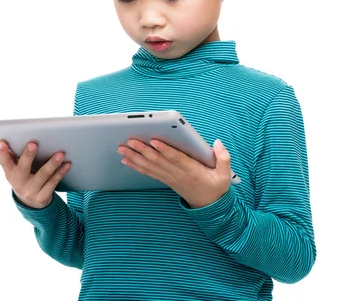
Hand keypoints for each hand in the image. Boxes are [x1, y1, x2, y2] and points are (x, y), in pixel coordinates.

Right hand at [0, 140, 70, 208]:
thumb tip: (17, 138)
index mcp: (10, 173)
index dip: (2, 152)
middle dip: (28, 155)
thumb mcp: (16, 170)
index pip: (4, 162)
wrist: (31, 203)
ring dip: (52, 164)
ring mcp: (30, 191)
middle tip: (33, 143)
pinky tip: (67, 164)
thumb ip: (15, 157)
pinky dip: (60, 173)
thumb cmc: (24, 178)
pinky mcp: (42, 197)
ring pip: (42, 175)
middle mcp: (18, 183)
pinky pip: (53, 183)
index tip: (2, 142)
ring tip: (60, 154)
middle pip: (23, 168)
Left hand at [117, 138, 231, 208]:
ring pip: (150, 166)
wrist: (209, 206)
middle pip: (158, 161)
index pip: (176, 159)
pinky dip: (136, 166)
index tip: (154, 140)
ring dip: (135, 157)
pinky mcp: (165, 179)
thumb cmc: (216, 187)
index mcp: (192, 171)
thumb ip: (223, 158)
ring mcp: (170, 177)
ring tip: (122, 148)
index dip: (165, 150)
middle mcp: (178, 174)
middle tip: (130, 140)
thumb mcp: (225, 175)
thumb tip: (218, 143)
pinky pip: (149, 172)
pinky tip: (126, 160)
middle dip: (143, 150)